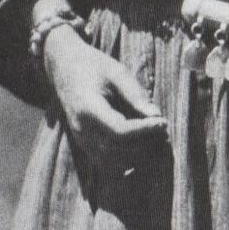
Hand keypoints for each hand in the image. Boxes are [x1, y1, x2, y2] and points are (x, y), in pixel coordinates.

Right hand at [42, 25, 167, 173]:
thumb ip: (135, 94)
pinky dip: (127, 160)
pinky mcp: (85, 145)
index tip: (163, 122)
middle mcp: (82, 130)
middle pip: (117, 151)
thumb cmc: (93, 66)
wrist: (64, 68)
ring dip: (138, 156)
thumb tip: (156, 116)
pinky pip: (107, 163)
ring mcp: (81, 141)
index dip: (144, 130)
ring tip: (156, 140)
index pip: (119, 131)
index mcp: (87, 109)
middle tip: (164, 132)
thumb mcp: (116, 72)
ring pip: (113, 163)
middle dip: (145, 145)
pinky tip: (143, 146)